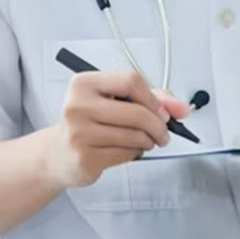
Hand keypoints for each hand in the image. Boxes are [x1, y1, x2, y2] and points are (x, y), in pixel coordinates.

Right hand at [45, 70, 190, 189]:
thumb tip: (181, 108)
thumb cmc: (89, 122)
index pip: (130, 81)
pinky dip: (136, 153)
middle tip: (162, 133)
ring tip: (142, 141)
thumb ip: (149, 98)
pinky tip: (128, 150)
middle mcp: (77, 105)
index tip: (163, 111)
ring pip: (135, 135)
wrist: (58, 153)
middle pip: (137, 112)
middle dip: (158, 125)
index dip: (153, 98)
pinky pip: (126, 154)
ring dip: (148, 141)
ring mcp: (79, 133)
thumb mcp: (113, 100)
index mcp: (83, 83)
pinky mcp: (85, 158)